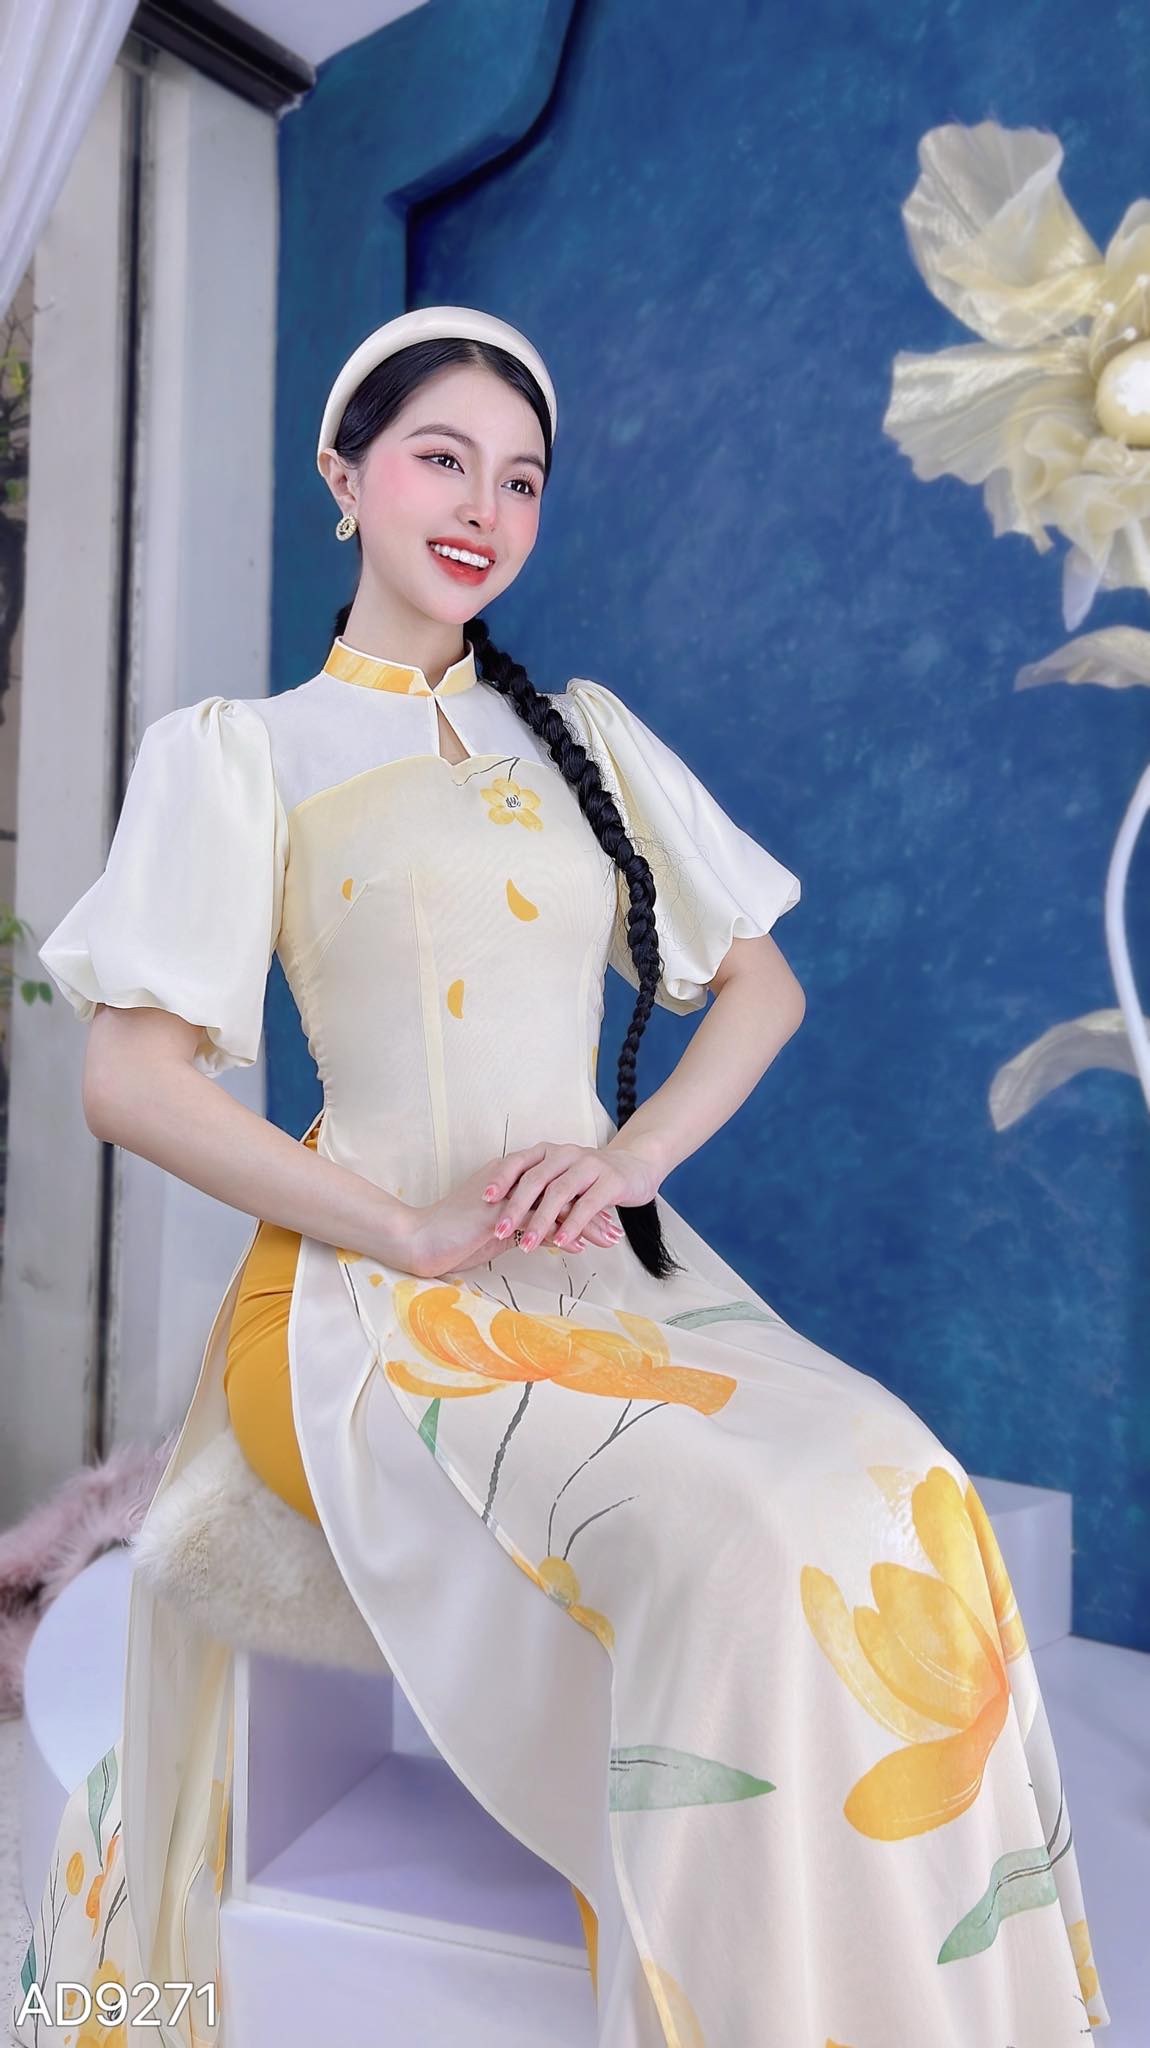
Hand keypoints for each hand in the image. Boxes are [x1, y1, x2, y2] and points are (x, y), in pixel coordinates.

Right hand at [401, 1146, 628, 1280]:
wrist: (418, 1240)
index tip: (603, 1216)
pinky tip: (580, 1246)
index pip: (553, 1187)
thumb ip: (521, 1227)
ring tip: (609, 1238)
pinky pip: (537, 1222)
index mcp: (507, 1181)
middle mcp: (509, 1183)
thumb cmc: (452, 1238)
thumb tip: (549, 1236)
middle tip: (615, 1228)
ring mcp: (504, 1197)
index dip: (580, 1202)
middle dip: (591, 1210)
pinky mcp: (497, 1214)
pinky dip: (562, 1233)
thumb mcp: (494, 1231)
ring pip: (554, 1205)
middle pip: (561, 1192)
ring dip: (585, 1222)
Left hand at [482, 1141, 660, 1253]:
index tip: (484, 1198)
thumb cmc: (591, 1178)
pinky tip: (563, 1241)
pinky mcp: (610, 1181)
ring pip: (559, 1193)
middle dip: (516, 1208)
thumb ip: (535, 1191)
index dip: (500, 1179)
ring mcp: (589, 1166)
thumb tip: (500, 1211)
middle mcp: (566, 1154)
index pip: (518, 1162)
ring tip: (528, 1245)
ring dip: (542, 1222)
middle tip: (500, 1231)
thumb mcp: (559, 1179)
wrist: (636, 1167)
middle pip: (535, 1179)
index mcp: (549, 1152)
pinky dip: (573, 1224)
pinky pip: (587, 1204)